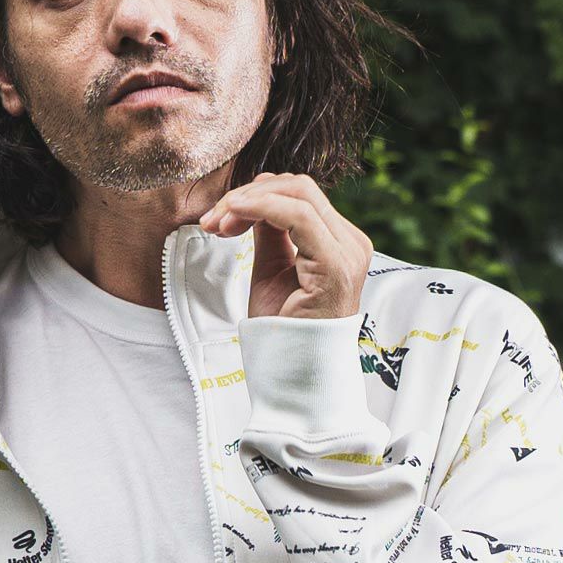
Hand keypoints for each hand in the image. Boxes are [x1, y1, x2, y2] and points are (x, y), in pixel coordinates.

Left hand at [197, 171, 370, 320]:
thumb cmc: (283, 333)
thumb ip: (269, 233)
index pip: (300, 196)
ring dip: (248, 201)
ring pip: (298, 193)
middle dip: (248, 195)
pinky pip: (298, 216)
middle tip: (211, 219)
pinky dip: (260, 208)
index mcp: (340, 243)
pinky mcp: (336, 265)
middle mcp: (351, 243)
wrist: (294, 375)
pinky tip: (232, 218)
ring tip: (216, 223)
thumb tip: (253, 199)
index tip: (217, 218)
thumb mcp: (271, 271)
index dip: (256, 196)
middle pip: (298, 188)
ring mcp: (348, 252)